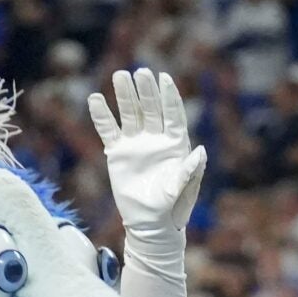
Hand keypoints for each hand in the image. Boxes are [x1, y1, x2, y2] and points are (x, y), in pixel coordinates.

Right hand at [88, 68, 204, 241]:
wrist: (150, 224)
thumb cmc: (172, 209)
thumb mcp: (183, 191)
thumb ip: (191, 171)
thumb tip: (201, 151)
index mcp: (175, 145)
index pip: (172, 114)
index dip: (169, 96)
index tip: (164, 78)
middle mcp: (155, 139)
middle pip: (150, 109)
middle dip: (146, 91)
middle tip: (140, 72)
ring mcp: (136, 144)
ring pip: (130, 114)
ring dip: (125, 95)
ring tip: (120, 75)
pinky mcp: (117, 153)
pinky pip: (108, 130)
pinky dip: (102, 116)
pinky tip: (96, 99)